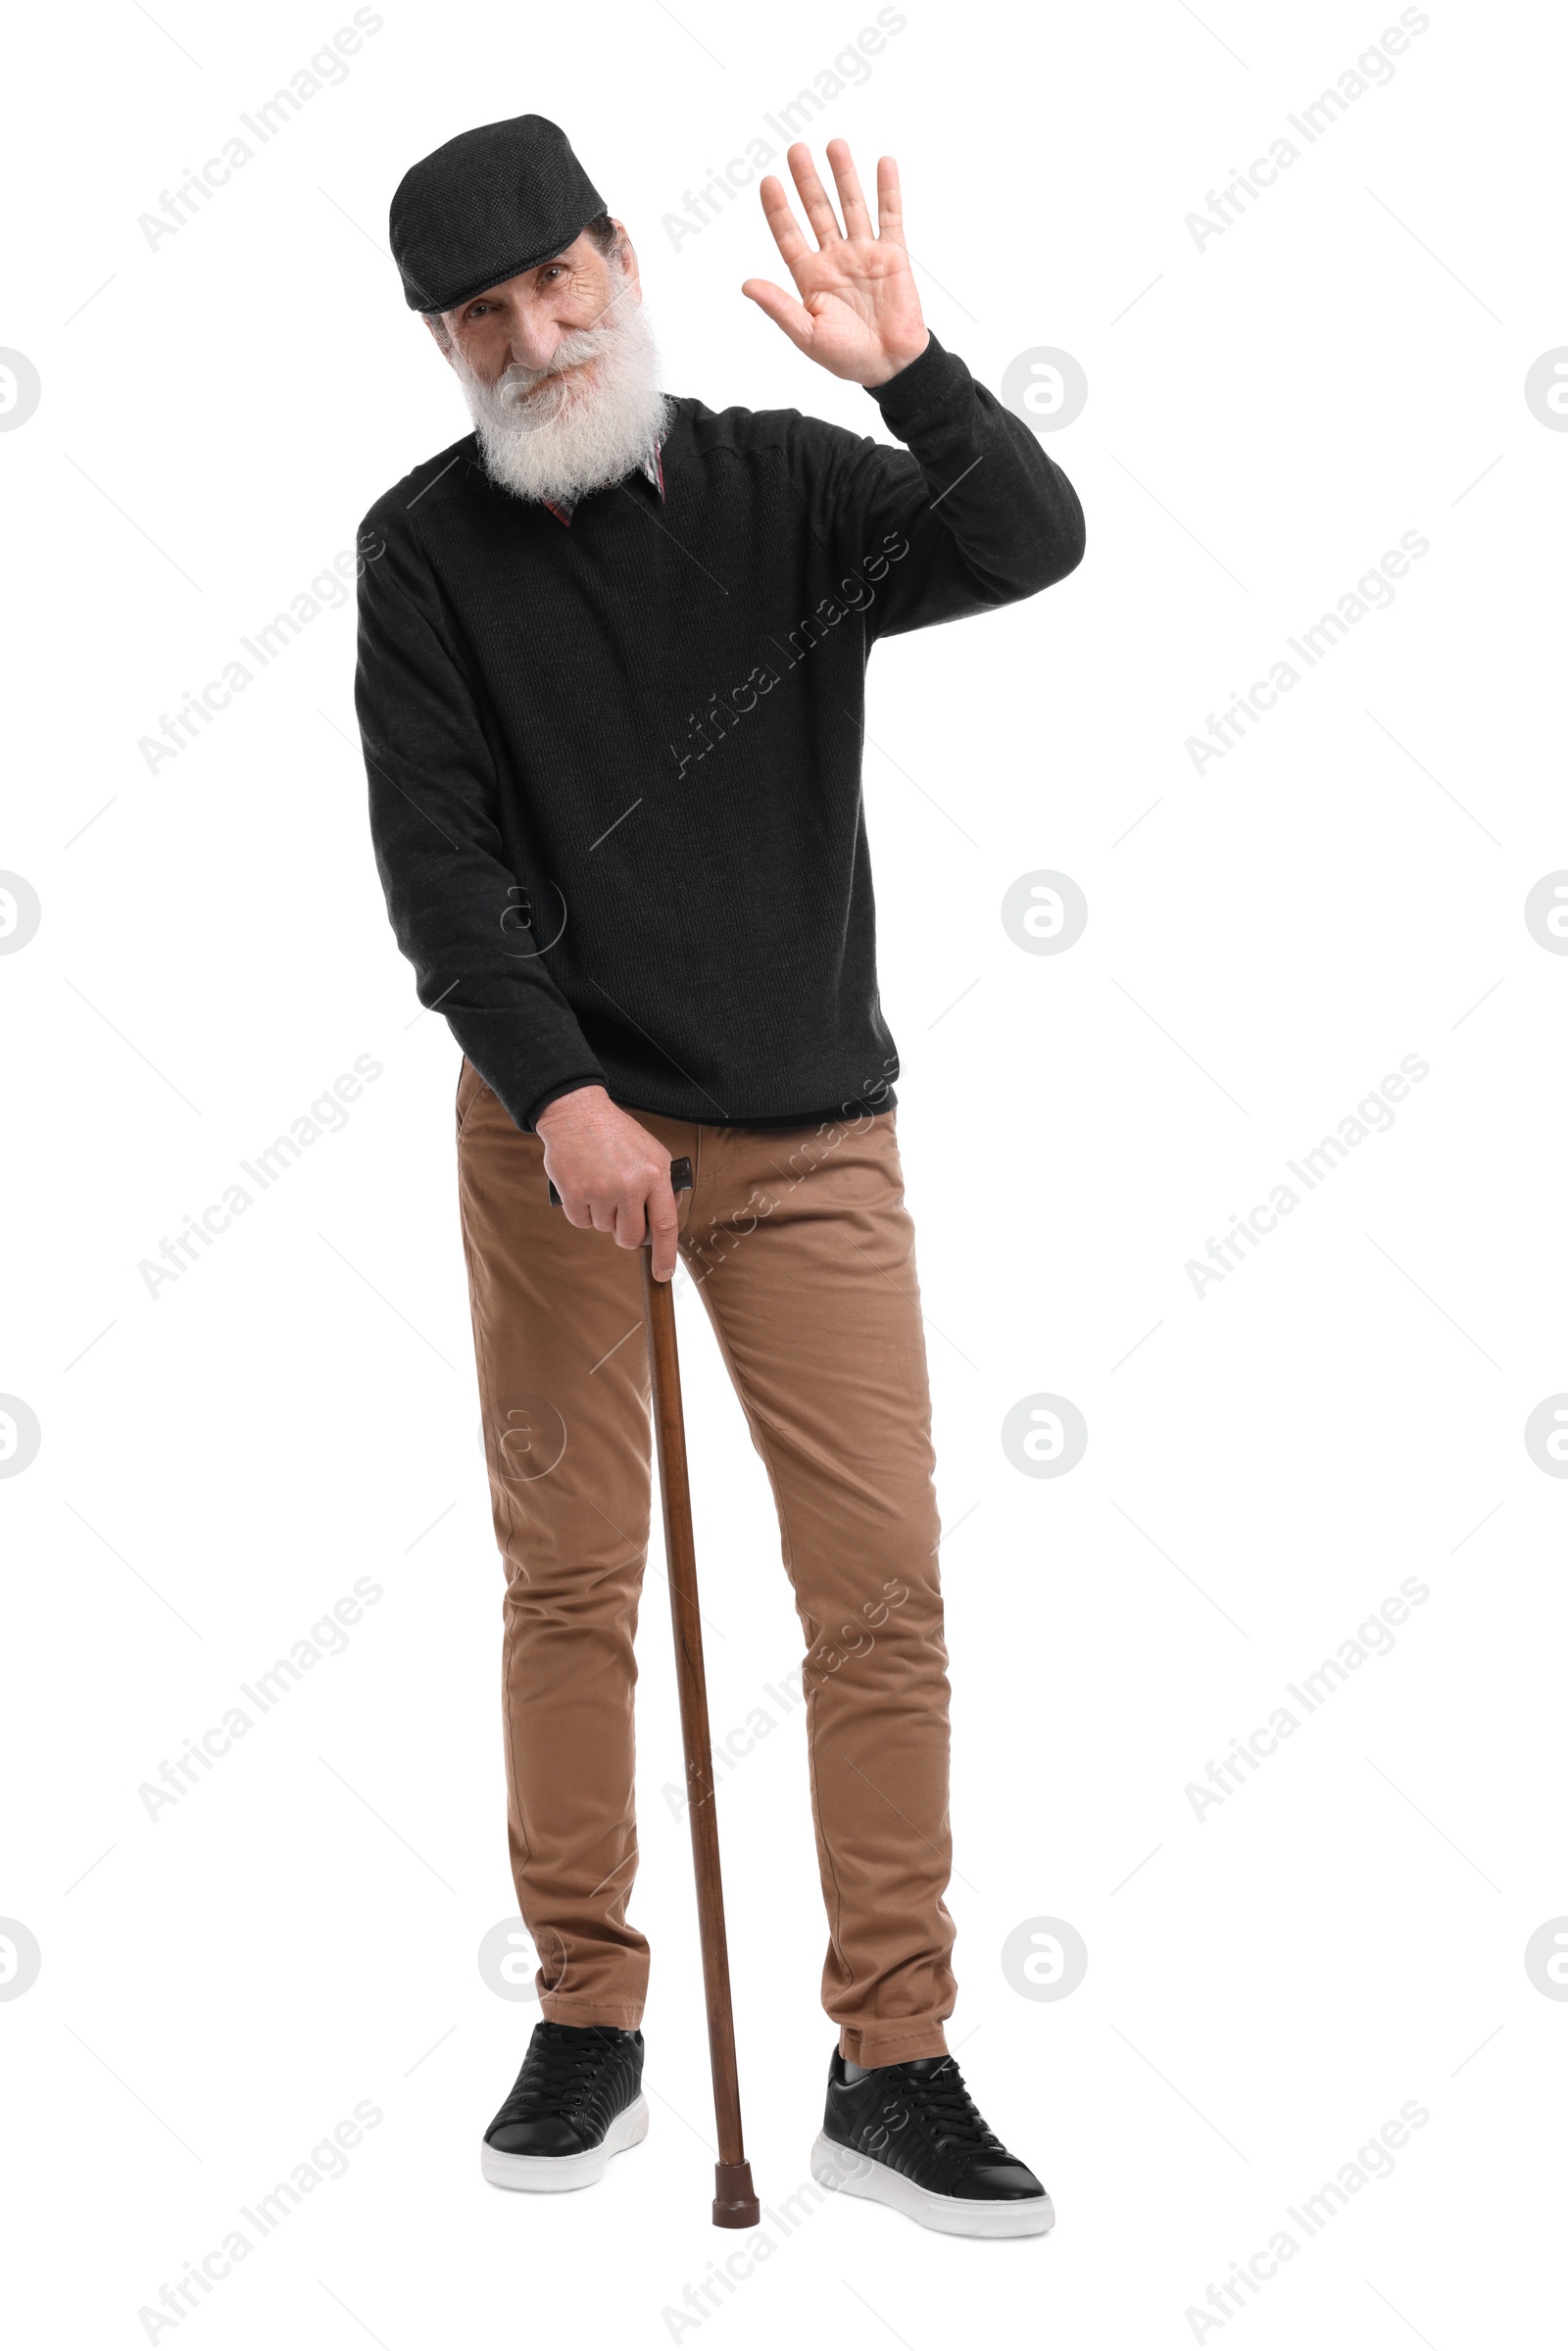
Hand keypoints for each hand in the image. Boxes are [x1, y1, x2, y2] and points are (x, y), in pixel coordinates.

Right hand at [536, 1086, 680, 1280]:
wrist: (577, 1113)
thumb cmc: (615, 1134)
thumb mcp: (651, 1152)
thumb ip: (661, 1186)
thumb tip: (663, 1222)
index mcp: (654, 1174)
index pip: (665, 1225)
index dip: (665, 1255)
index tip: (663, 1273)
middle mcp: (630, 1185)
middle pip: (632, 1236)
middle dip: (627, 1234)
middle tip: (621, 1215)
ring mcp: (601, 1190)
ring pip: (604, 1228)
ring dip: (602, 1215)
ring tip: (600, 1184)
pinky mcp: (574, 1193)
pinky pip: (581, 1222)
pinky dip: (581, 1211)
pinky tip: (583, 1186)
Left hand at [742, 139, 928, 388]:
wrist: (891, 366)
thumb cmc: (847, 357)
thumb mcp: (806, 334)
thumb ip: (779, 307)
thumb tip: (747, 285)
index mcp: (811, 277)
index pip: (789, 235)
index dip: (778, 209)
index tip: (768, 181)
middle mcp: (835, 259)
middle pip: (818, 211)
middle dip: (807, 181)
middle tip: (796, 150)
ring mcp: (864, 254)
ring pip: (851, 206)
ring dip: (844, 176)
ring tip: (834, 145)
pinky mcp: (893, 256)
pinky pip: (890, 217)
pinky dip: (888, 190)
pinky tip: (883, 163)